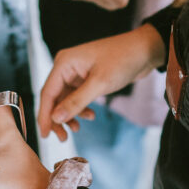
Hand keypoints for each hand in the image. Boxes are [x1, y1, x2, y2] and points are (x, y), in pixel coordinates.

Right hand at [39, 24, 165, 140]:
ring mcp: (76, 72)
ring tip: (77, 129)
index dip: (44, 116)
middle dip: (57, 119)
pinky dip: (80, 109)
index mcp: (64, 63)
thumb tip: (55, 118)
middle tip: (62, 138)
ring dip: (69, 115)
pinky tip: (90, 116)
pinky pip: (76, 97)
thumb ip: (76, 102)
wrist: (144, 50)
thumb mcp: (100, 83)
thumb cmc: (122, 60)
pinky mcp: (86, 78)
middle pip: (54, 98)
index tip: (44, 135)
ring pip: (64, 100)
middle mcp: (66, 67)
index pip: (47, 93)